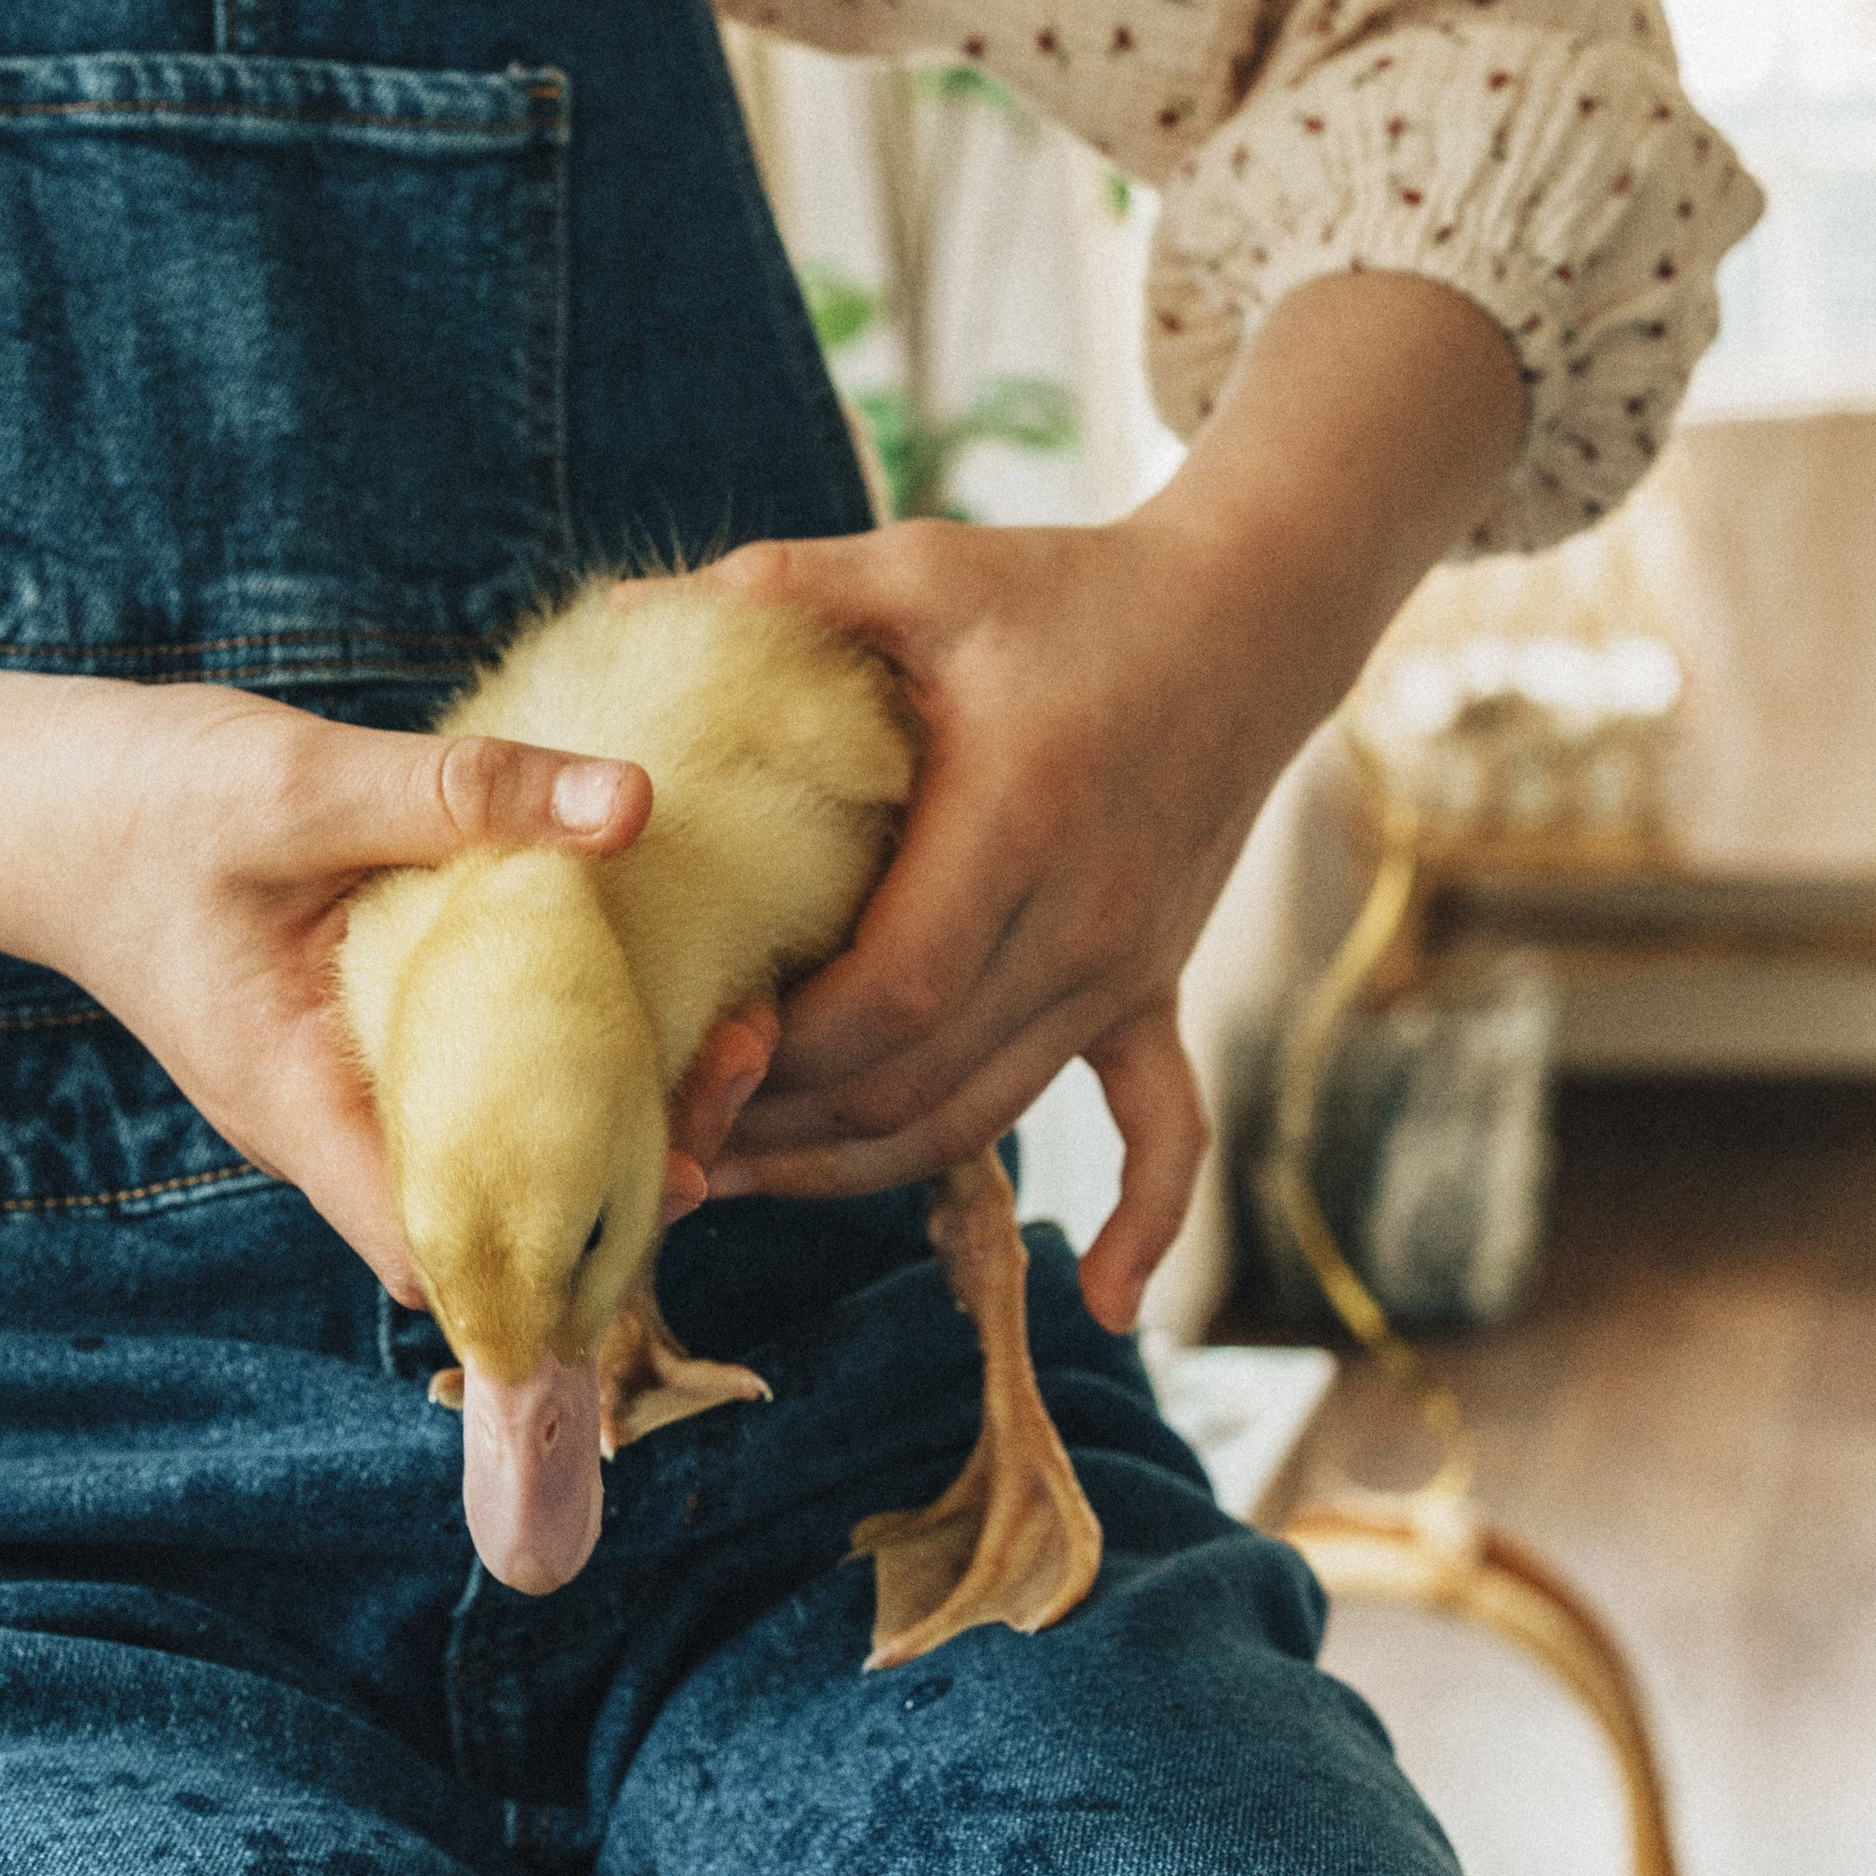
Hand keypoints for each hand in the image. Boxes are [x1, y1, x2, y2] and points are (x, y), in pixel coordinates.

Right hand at [0, 676, 739, 1308]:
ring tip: (739, 1018)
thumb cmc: (139, 800)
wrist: (25, 803)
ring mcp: (351, 1083)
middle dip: (633, 1160)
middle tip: (749, 1061)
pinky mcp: (368, 1031)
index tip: (683, 1176)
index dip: (564, 1245)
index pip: (444, 1246)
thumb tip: (633, 807)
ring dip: (617, 1096)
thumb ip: (462, 795)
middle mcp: (334, 1121)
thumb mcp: (301, 783)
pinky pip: (485, 1066)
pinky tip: (655, 974)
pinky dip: (568, 1039)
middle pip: (502, 1202)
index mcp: (302, 1104)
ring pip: (504, 1134)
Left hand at [690, 517, 1258, 1331]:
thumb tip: (628, 602)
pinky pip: (1166, 1129)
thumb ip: (784, 590)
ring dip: (861, 1172)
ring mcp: (1128, 968)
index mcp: (1017, 821)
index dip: (786, 1055)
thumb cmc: (1068, 588)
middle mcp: (1083, 921)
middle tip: (659, 1147)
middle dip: (783, 1133)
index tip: (683, 1061)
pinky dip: (1144, 1222)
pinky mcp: (1154, 988)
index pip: (892, 993)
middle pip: (922, 1083)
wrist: (1248, 615)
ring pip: (986, 1118)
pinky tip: (1105, 1306)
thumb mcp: (924, 569)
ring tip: (733, 1185)